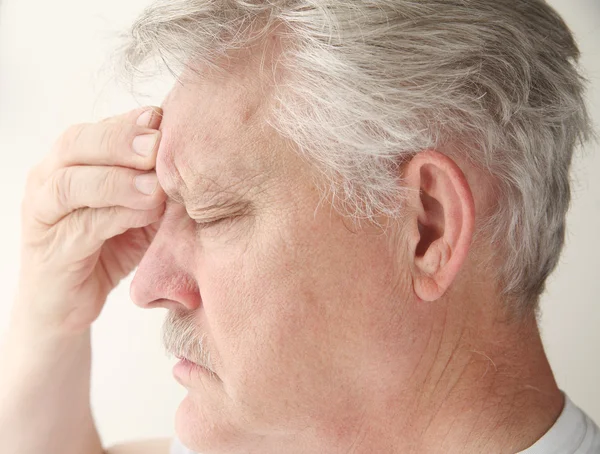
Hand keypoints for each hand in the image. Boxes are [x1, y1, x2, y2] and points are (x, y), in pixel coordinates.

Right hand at [14, 107, 166, 335]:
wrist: (71, 304)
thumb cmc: (110, 248)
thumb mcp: (141, 208)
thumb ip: (157, 182)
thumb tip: (192, 154)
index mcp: (72, 161)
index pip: (98, 127)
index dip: (132, 121)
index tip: (166, 120)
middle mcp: (49, 179)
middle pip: (76, 143)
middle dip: (120, 139)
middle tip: (157, 146)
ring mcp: (43, 214)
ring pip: (70, 183)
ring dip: (117, 180)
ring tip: (156, 187)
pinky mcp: (50, 252)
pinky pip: (80, 227)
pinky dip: (115, 216)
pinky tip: (146, 213)